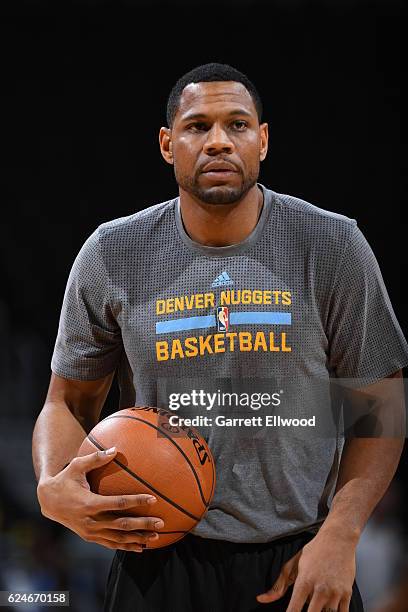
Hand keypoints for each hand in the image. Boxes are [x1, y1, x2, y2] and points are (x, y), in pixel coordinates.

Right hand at [37, 447, 163, 552]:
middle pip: (122, 525)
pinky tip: (141, 546)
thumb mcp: (76, 466)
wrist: (49, 501)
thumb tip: (115, 449)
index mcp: (89, 504)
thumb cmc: (65, 479)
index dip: (136, 501)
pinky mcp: (90, 537)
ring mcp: (90, 532)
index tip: (153, 499)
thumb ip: (95, 458)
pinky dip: (126, 546)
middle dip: (143, 524)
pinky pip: (111, 544)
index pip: (118, 503)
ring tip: (156, 536)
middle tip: (161, 522)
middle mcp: (91, 521)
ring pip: (118, 539)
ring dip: (138, 538)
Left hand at [256, 529, 355, 610]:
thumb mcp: (294, 563)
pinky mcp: (347, 594)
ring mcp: (334, 592)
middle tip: (307, 607)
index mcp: (304, 581)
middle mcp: (319, 589)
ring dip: (321, 611)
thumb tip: (262, 599)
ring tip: (318, 604)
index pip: (294, 609)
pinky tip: (329, 608)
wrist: (338, 538)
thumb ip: (279, 584)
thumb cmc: (315, 550)